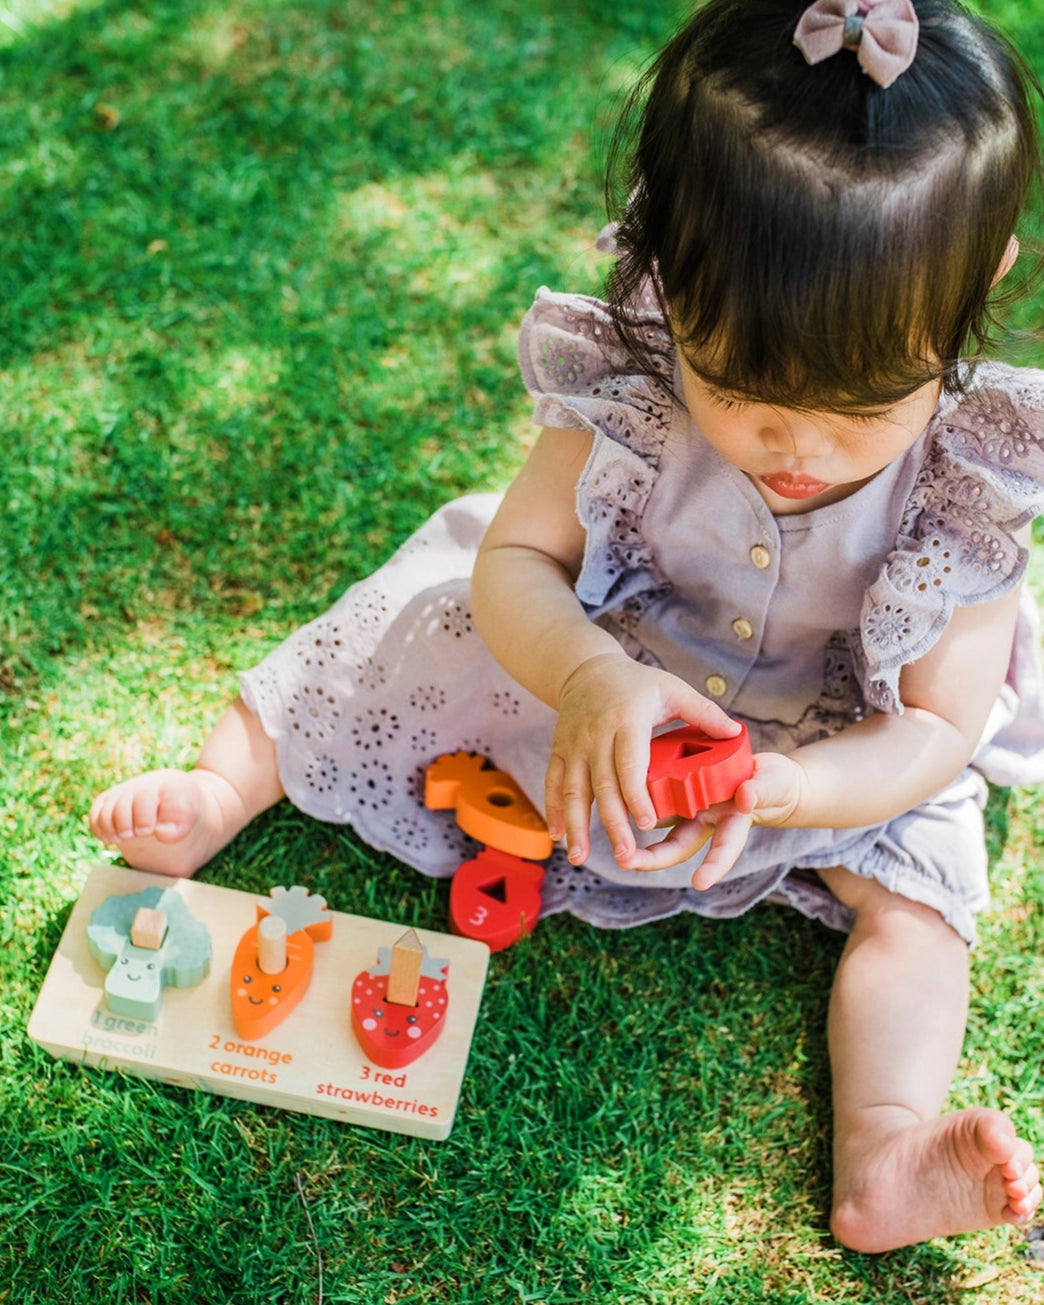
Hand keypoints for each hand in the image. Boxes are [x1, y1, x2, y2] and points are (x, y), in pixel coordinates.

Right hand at [545, 653, 741, 869]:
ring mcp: (574, 745)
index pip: (630, 764)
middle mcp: (596, 735)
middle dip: (612, 823)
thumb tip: (736, 733)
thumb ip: (704, 712)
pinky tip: (559, 836)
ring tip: (579, 858)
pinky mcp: (560, 750)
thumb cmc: (637, 682)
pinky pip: (553, 783)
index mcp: (627, 721)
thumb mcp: (672, 689)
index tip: (646, 824)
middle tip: (625, 856)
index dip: (637, 795)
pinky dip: (554, 810)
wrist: (587, 668)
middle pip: (603, 786)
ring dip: (577, 826)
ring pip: (573, 790)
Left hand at [626, 750, 808, 886]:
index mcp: (731, 823)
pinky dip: (635, 800)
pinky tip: (612, 797)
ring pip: (659, 824)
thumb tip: (746, 798)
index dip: (714, 865)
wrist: (761, 776)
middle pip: (677, 847)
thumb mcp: (772, 784)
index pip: (724, 847)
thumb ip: (762, 790)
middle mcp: (705, 821)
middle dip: (652, 858)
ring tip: (611, 840)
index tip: (701, 882)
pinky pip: (654, 796)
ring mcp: (689, 809)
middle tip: (628, 862)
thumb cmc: (771, 784)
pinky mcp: (677, 789)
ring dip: (634, 833)